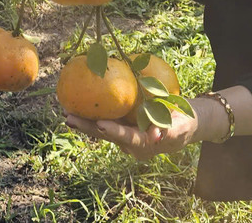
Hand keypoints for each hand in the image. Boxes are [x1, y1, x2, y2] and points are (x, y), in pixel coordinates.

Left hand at [65, 105, 203, 160]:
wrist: (185, 124)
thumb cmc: (185, 124)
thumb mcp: (182, 128)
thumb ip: (170, 131)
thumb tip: (156, 135)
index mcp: (145, 146)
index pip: (127, 138)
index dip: (113, 131)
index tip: (100, 124)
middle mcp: (131, 144)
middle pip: (107, 136)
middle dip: (87, 128)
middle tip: (69, 118)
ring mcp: (126, 136)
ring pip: (102, 130)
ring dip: (84, 122)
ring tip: (66, 112)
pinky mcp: (123, 127)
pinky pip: (106, 121)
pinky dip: (92, 114)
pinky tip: (78, 104)